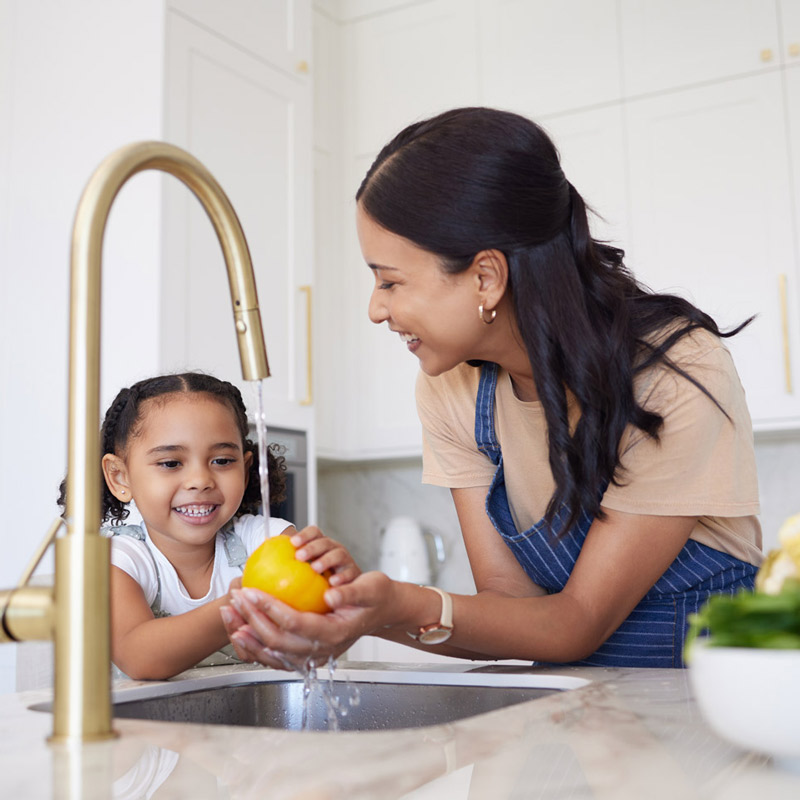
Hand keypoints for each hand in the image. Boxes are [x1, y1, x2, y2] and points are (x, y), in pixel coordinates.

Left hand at [221, 571, 394, 669]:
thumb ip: (351, 593)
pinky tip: (241, 626)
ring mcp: (313, 656)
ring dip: (248, 633)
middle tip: (237, 596)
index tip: (252, 591)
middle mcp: (322, 650)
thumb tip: (331, 595)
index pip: (295, 623)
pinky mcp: (306, 655)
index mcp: (335, 634)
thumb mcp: (370, 589)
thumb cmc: (376, 597)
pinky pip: (274, 653)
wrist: (382, 611)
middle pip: (278, 640)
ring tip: (231, 613)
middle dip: (252, 618)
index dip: (270, 608)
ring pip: (272, 652)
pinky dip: (255, 642)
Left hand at [290, 525, 361, 586]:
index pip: (315, 532)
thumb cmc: (320, 580)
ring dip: (325, 559)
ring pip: (338, 554)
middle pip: (325, 541)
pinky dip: (342, 576)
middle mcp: (334, 549)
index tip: (292, 542)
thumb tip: (262, 556)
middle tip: (299, 556)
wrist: (347, 591)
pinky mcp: (354, 574)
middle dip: (312, 546)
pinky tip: (332, 583)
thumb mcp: (306, 569)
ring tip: (314, 568)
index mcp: (322, 545)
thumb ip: (288, 563)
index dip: (304, 535)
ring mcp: (346, 561)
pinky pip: (350, 573)